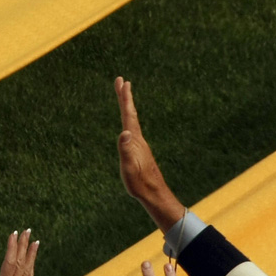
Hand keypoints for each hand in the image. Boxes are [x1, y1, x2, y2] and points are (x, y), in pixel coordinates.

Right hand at [0, 229, 38, 275]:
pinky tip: (32, 261)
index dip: (12, 247)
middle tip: (27, 230)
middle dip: (24, 245)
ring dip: (31, 253)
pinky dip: (32, 266)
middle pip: (20, 261)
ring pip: (27, 268)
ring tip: (35, 241)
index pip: (9, 262)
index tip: (14, 233)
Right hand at [116, 77, 184, 231]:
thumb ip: (126, 150)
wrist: (154, 194)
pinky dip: (128, 120)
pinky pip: (132, 129)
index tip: (123, 81)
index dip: (125, 98)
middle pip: (130, 113)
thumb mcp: (129, 167)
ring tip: (124, 97)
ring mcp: (139, 144)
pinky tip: (128, 125)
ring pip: (132, 120)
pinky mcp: (138, 151)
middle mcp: (137, 138)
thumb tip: (124, 131)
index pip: (128, 114)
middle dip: (125, 97)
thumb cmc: (140, 183)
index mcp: (134, 139)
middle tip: (121, 81)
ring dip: (127, 107)